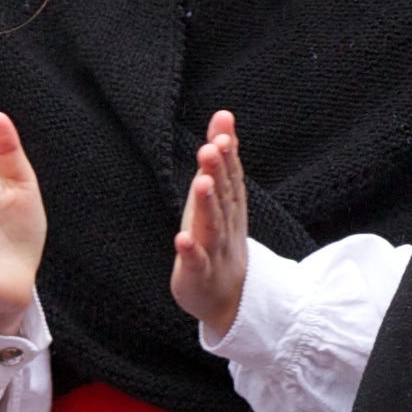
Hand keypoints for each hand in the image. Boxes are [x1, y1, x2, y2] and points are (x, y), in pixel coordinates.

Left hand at [167, 110, 252, 337]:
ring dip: (207, 205)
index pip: (231, 175)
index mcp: (230, 205)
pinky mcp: (199, 275)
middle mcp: (225, 225)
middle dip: (218, 172)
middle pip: (223, 197)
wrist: (229, 297)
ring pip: (211, 227)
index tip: (223, 127)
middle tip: (211, 148)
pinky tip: (181, 239)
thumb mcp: (220, 195)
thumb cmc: (218, 237)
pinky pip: (196, 263)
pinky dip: (190, 252)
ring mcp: (214, 251)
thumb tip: (223, 114)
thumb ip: (222, 157)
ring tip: (202, 183)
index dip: (227, 152)